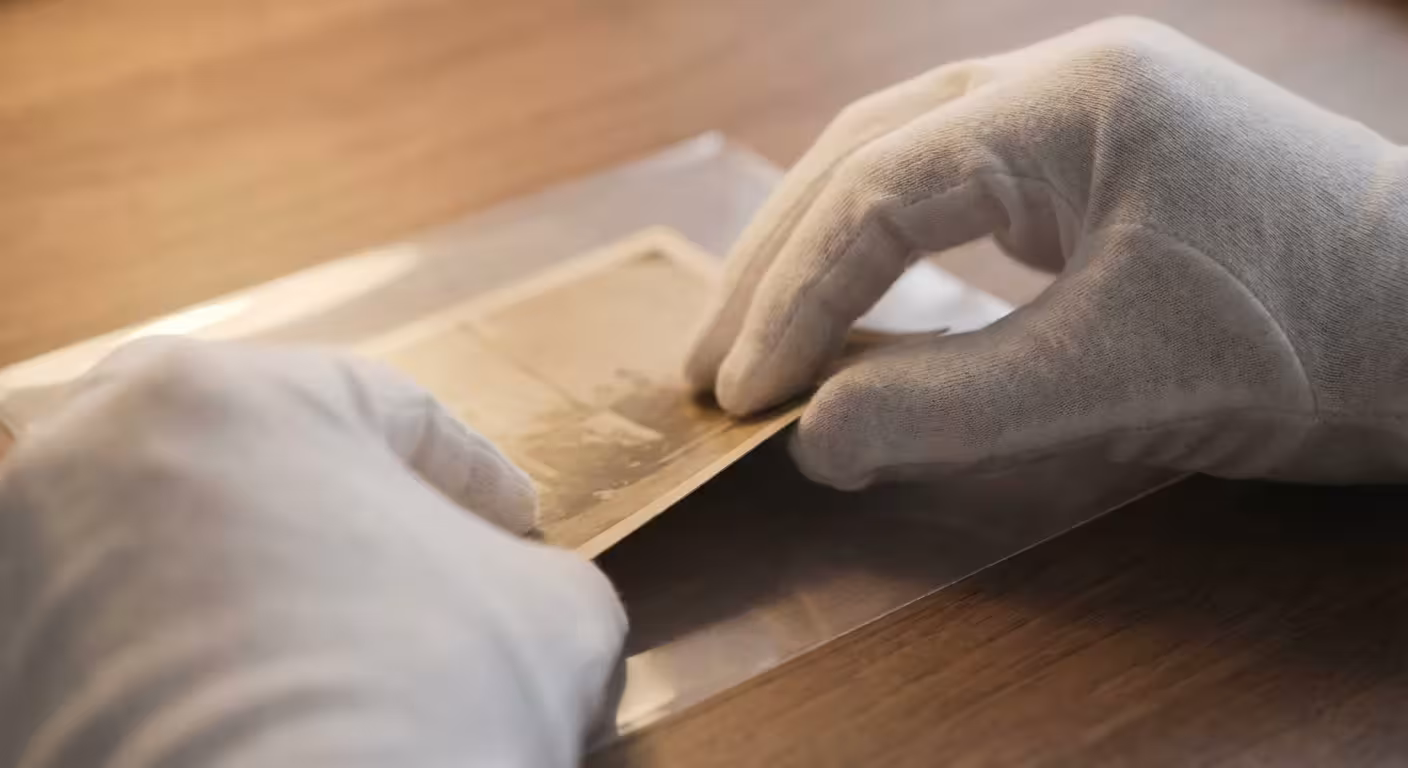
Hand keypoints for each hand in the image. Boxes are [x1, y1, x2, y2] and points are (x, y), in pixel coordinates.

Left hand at [0, 339, 624, 766]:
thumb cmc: (427, 693)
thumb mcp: (553, 610)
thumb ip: (536, 569)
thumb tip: (521, 590)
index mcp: (228, 393)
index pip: (380, 408)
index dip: (470, 471)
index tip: (516, 523)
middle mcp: (90, 455)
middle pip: (247, 454)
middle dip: (340, 505)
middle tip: (412, 556)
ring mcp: (25, 569)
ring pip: (165, 545)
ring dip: (253, 581)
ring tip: (334, 645)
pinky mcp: (9, 674)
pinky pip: (118, 640)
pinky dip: (187, 658)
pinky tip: (260, 707)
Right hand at [687, 17, 1407, 488]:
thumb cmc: (1309, 346)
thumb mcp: (1117, 384)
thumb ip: (950, 407)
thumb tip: (808, 441)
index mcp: (1074, 98)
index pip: (883, 187)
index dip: (798, 296)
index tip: (742, 394)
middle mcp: (1062, 79)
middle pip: (867, 153)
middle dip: (777, 263)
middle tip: (708, 365)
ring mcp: (1076, 113)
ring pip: (895, 162)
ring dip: (814, 252)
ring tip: (748, 339)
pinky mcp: (1089, 162)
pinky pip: (946, 191)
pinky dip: (878, 253)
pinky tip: (842, 304)